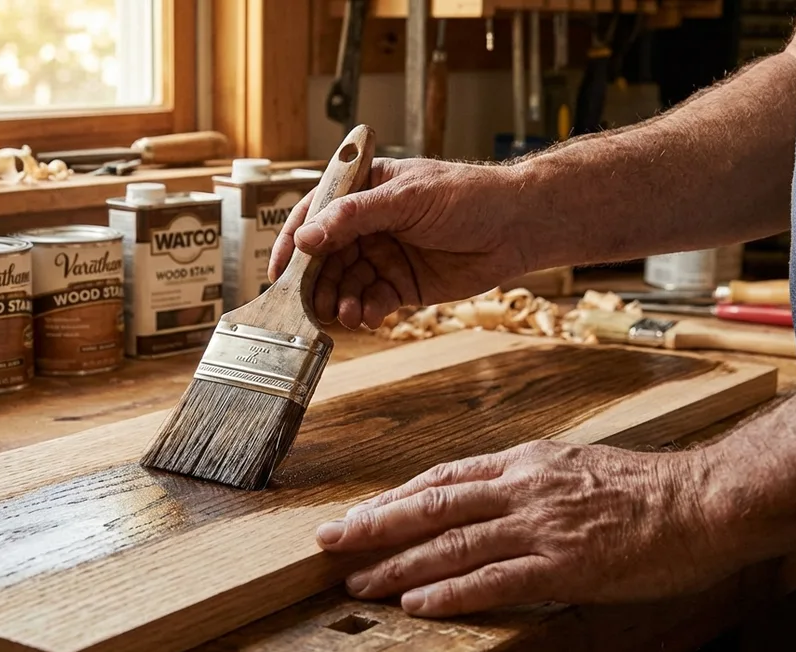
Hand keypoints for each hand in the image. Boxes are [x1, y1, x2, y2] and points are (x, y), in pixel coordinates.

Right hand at [269, 158, 533, 329]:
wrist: (517, 227)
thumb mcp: (405, 199)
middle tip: (311, 303)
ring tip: (346, 312)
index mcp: (363, 191)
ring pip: (345, 284)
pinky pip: (371, 302)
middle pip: (324, 257)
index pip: (314, 215)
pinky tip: (367, 316)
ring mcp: (383, 256)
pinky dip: (365, 311)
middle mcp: (367, 225)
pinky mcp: (402, 285)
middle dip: (315, 282)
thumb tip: (305, 237)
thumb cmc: (467, 196)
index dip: (291, 243)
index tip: (277, 271)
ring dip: (340, 300)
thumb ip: (352, 217)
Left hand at [314, 440, 731, 616]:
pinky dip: (450, 592)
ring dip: (398, 564)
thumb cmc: (645, 488)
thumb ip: (525, 480)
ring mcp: (541, 526)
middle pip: (430, 506)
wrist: (705, 501)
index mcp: (524, 462)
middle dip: (373, 525)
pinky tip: (416, 603)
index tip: (358, 514)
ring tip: (358, 582)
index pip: (441, 478)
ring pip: (451, 543)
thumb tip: (484, 495)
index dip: (393, 498)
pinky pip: (494, 580)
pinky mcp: (564, 565)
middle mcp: (522, 488)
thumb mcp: (572, 465)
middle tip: (328, 542)